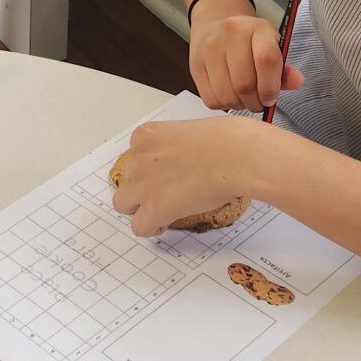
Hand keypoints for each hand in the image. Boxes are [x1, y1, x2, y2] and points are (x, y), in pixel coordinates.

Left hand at [109, 117, 263, 237]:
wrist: (237, 157)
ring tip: (162, 211)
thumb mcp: (194, 131)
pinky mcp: (153, 209)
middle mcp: (139, 158)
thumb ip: (179, 145)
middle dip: (143, 188)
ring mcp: (143, 184)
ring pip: (123, 204)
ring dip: (141, 208)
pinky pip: (139, 226)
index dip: (151, 168)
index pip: (136, 155)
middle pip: (128, 180)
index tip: (167, 174)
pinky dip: (151, 228)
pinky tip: (165, 224)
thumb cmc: (228, 141)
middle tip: (165, 193)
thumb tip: (188, 158)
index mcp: (147, 135)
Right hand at [188, 5, 303, 112]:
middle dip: (255, 102)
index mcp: (257, 28)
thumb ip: (284, 67)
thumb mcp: (271, 46)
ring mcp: (209, 49)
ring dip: (239, 105)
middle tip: (259, 103)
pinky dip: (224, 105)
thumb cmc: (249, 40)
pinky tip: (229, 96)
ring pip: (226, 95)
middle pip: (244, 83)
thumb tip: (297, 82)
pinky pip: (211, 99)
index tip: (271, 98)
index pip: (266, 60)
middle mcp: (231, 34)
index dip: (271, 87)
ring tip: (245, 100)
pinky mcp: (195, 65)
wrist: (215, 23)